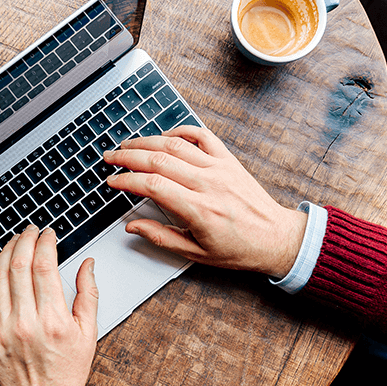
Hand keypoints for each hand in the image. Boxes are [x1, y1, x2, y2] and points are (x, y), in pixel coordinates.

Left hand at [0, 225, 98, 385]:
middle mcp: (25, 323)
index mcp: (53, 320)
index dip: (46, 242)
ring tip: (14, 243)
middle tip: (30, 230)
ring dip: (5, 254)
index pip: (45, 266)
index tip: (49, 233)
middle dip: (25, 240)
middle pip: (19, 266)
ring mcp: (2, 331)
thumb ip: (88, 294)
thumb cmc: (68, 370)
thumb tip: (87, 263)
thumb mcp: (89, 332)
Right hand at [103, 125, 306, 276]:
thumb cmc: (239, 249)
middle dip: (128, 156)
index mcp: (198, 209)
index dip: (127, 180)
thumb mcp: (196, 253)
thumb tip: (133, 227)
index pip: (152, 186)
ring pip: (176, 145)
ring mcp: (219, 168)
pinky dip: (181, 131)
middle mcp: (208, 184)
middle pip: (158, 160)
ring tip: (129, 145)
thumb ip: (161, 238)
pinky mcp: (229, 160)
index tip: (113, 181)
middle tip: (111, 158)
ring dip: (147, 141)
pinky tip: (165, 136)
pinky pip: (202, 136)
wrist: (275, 238)